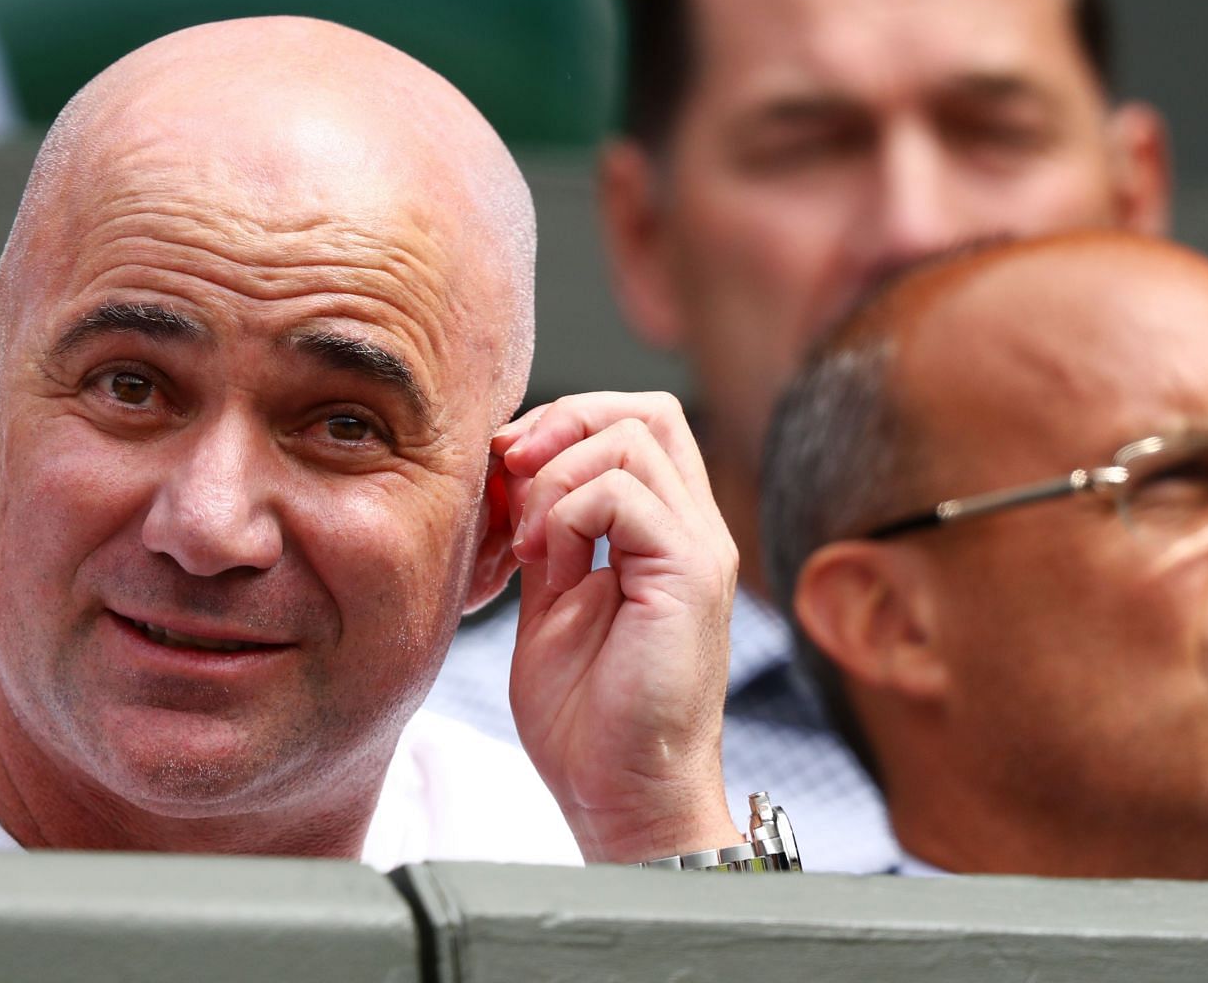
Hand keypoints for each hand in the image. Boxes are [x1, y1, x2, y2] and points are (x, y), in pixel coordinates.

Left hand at [496, 392, 742, 863]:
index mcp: (664, 531)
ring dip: (556, 477)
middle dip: (563, 422)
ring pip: (633, 438)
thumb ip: (546, 533)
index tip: (507, 464)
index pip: (636, 421)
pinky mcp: (691, 575)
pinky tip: (549, 566)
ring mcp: (699, 549)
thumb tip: (512, 468)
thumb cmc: (587, 719)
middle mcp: (693, 530)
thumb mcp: (550, 602)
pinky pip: (625, 494)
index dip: (567, 419)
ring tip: (531, 543)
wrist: (620, 796)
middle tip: (512, 473)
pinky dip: (569, 512)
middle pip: (646, 410)